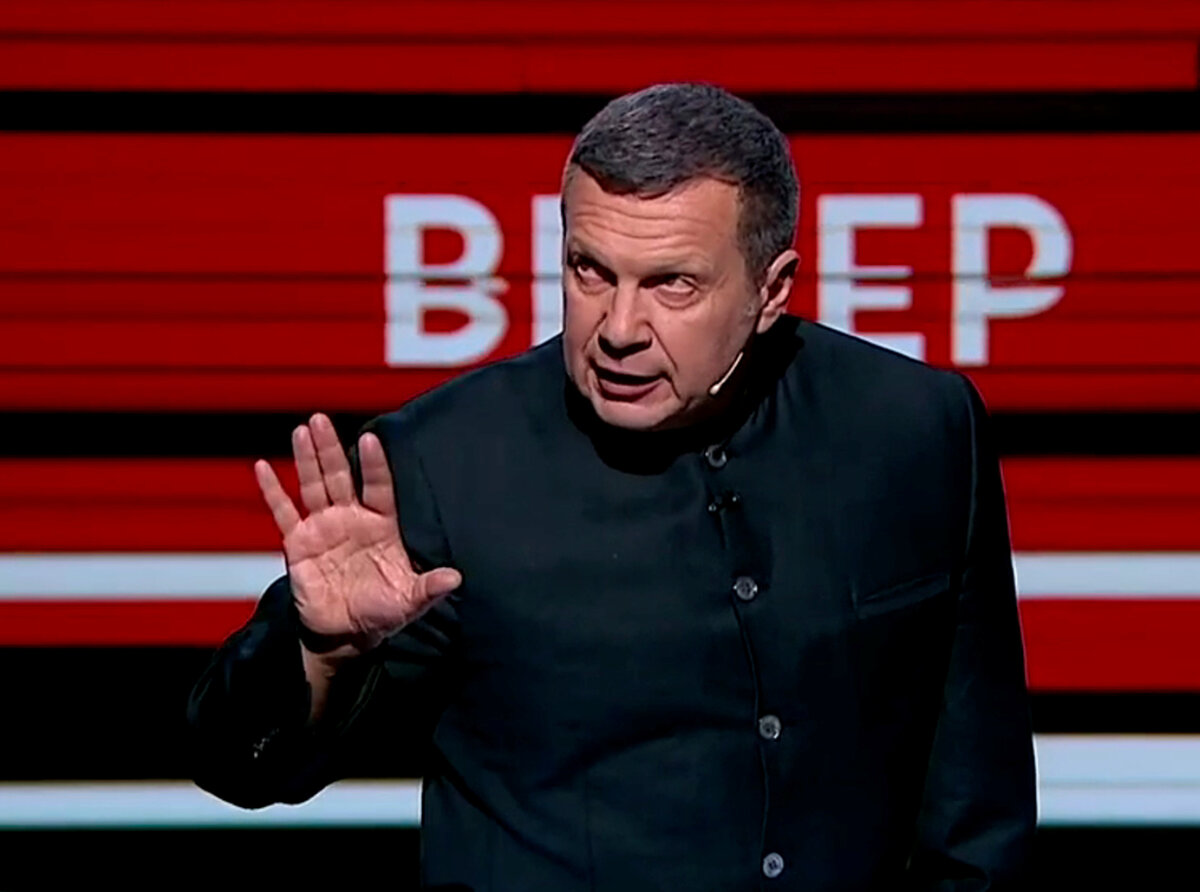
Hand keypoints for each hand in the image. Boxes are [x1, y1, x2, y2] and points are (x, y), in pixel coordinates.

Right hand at [254, 413, 461, 657]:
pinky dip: (272, 490)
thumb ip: (429, 587)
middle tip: (321, 419)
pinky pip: (284, 512)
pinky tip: (262, 466)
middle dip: (330, 449)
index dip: (373, 465)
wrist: (347, 635)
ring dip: (306, 458)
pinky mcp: (298, 544)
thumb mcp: (410, 601)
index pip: (378, 487)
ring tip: (301, 430)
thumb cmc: (382, 612)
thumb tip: (455, 579)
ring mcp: (323, 528)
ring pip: (313, 486)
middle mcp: (351, 519)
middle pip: (339, 477)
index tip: (370, 439)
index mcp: (381, 526)